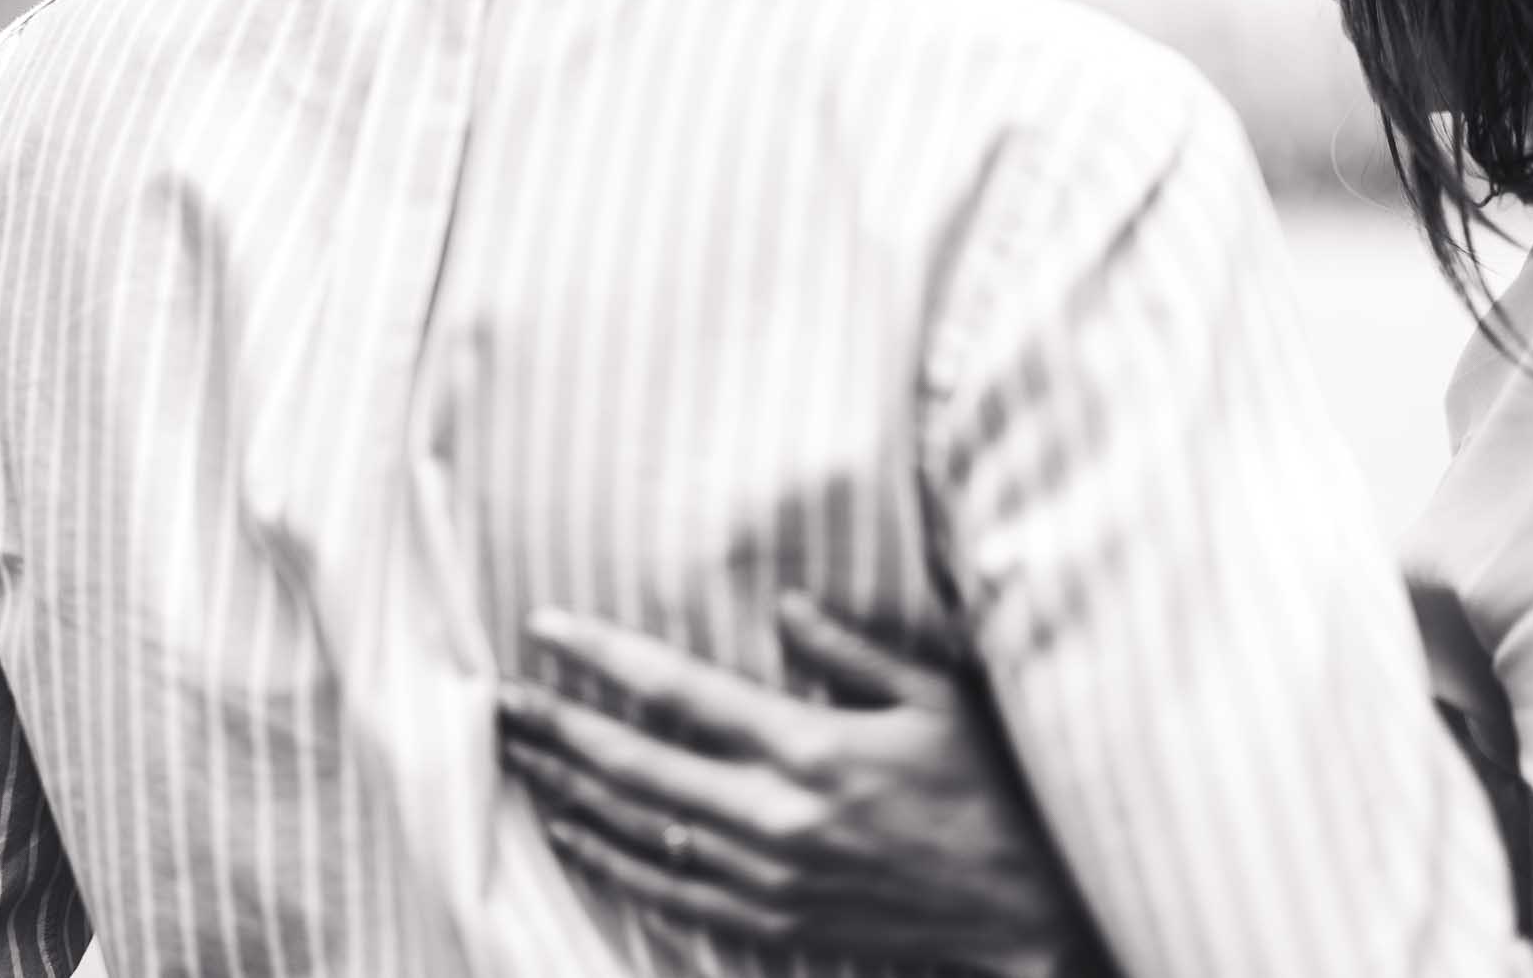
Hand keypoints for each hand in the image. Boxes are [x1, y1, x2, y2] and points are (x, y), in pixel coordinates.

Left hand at [496, 594, 1112, 977]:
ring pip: (640, 832)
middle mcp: (776, 817)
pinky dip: (614, 861)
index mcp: (812, 748)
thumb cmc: (996, 791)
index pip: (680, 694)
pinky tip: (574, 833)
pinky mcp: (778, 922)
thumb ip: (853, 652)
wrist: (1034, 911)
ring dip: (570, 792)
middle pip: (635, 766)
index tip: (546, 629)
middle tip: (498, 698)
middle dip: (558, 729)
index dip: (603, 659)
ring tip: (515, 758)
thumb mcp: (940, 699)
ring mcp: (771, 880)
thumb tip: (784, 610)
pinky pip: (672, 892)